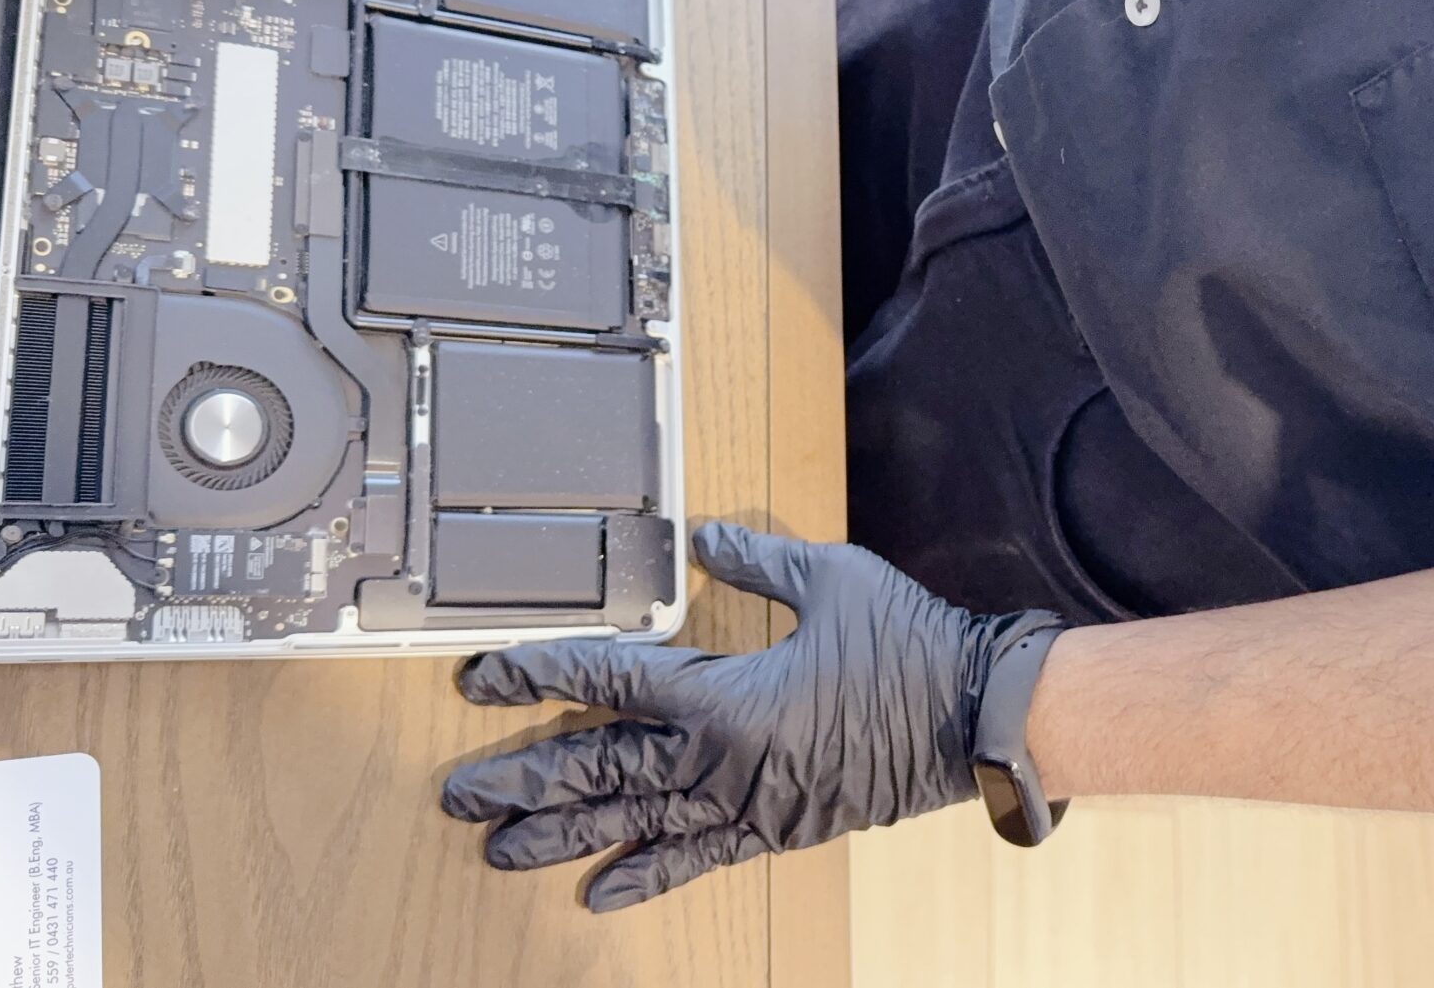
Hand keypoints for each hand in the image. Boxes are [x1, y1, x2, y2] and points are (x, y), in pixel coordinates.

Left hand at [441, 522, 1063, 911]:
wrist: (975, 717)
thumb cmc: (907, 643)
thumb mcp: (829, 577)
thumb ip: (755, 559)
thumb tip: (704, 539)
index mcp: (721, 692)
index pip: (606, 681)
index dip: (539, 674)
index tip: (484, 675)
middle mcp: (717, 758)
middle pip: (597, 770)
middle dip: (522, 780)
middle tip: (458, 794)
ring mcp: (743, 802)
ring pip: (632, 822)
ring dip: (562, 837)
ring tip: (500, 850)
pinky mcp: (774, 829)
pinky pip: (698, 860)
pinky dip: (648, 876)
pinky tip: (600, 893)